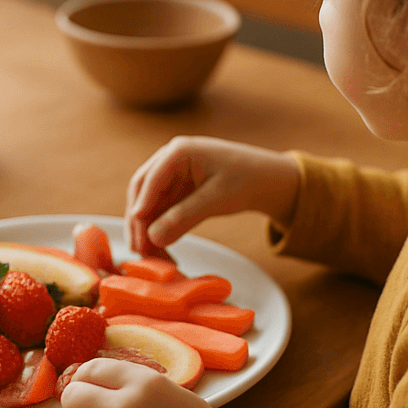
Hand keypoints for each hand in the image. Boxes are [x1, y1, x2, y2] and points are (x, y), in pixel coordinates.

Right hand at [125, 136, 300, 254]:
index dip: (140, 209)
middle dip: (139, 222)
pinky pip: (162, 209)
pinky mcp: (179, 189)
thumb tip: (153, 238)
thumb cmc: (247, 180)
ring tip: (149, 255)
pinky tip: (161, 247)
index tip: (137, 236)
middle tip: (139, 251)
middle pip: (143, 191)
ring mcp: (174, 174)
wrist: (269, 179)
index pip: (149, 181)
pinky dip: (160, 227)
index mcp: (179, 151)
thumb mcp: (216, 199)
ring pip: (150, 203)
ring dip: (147, 228)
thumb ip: (183, 217)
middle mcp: (170, 159)